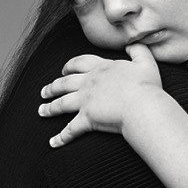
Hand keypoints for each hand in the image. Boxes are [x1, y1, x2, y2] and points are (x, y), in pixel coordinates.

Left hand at [38, 43, 161, 147]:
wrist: (142, 105)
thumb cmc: (146, 86)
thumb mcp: (146, 62)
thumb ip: (139, 50)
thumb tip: (132, 44)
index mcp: (101, 68)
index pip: (80, 63)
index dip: (70, 66)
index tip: (63, 70)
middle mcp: (89, 83)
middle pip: (64, 83)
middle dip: (53, 87)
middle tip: (44, 91)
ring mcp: (85, 101)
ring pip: (62, 103)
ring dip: (50, 107)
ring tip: (41, 110)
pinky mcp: (86, 119)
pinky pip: (70, 130)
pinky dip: (60, 137)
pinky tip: (52, 142)